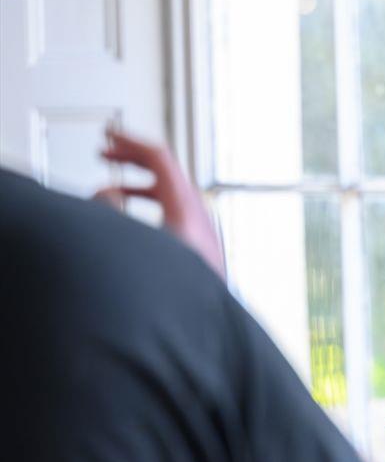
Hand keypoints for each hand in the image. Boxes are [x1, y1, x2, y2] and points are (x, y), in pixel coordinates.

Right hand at [94, 127, 225, 277]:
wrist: (199, 326)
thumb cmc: (175, 290)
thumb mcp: (132, 243)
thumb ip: (112, 211)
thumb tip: (106, 193)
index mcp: (185, 208)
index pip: (160, 158)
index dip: (130, 142)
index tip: (109, 135)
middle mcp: (198, 215)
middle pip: (165, 172)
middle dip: (131, 159)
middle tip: (106, 153)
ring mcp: (201, 231)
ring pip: (168, 193)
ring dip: (136, 185)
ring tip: (109, 189)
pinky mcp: (199, 248)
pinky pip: (172, 213)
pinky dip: (148, 205)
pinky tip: (129, 219)